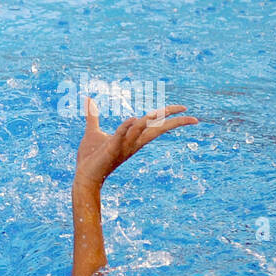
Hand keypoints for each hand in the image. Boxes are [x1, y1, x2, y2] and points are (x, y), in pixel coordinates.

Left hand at [75, 97, 197, 190]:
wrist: (83, 176)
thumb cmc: (90, 157)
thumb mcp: (93, 132)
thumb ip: (92, 116)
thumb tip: (88, 99)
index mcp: (131, 137)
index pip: (154, 124)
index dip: (168, 114)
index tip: (184, 108)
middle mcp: (131, 142)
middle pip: (157, 129)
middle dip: (173, 122)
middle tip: (192, 116)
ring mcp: (122, 147)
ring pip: (140, 131)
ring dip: (148, 121)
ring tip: (159, 111)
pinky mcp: (110, 150)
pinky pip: (120, 137)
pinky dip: (126, 128)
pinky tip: (133, 118)